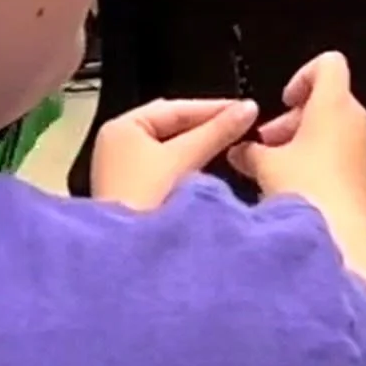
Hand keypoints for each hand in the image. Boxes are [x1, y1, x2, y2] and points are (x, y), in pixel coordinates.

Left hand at [88, 97, 257, 212]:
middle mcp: (118, 145)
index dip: (214, 108)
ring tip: (231, 145)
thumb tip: (248, 108)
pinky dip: (188, 166)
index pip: (176, 109)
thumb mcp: (185, 158)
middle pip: (173, 128)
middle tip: (241, 126)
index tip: (245, 109)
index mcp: (122, 128)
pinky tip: (210, 169)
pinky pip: (167, 169)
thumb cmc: (143, 201)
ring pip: (171, 150)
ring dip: (199, 148)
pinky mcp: (132, 193)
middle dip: (207, 128)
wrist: (125, 256)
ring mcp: (124, 170)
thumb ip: (217, 131)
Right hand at [231, 52, 365, 221]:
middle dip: (296, 119)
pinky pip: (346, 155)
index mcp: (334, 104)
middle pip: (329, 100)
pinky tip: (301, 188)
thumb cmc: (306, 191)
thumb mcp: (266, 166)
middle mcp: (357, 120)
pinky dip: (324, 162)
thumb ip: (250, 151)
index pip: (329, 64)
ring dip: (308, 142)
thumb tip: (240, 151)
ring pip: (337, 130)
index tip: (285, 102)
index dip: (303, 76)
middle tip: (269, 144)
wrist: (342, 238)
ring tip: (279, 170)